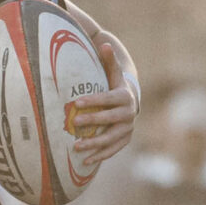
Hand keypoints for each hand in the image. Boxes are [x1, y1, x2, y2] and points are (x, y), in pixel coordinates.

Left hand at [66, 36, 138, 168]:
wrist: (131, 102)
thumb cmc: (115, 86)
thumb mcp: (113, 73)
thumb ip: (108, 61)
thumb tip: (104, 43)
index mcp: (124, 97)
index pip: (108, 99)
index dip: (93, 100)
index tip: (77, 103)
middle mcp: (128, 114)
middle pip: (109, 119)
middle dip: (92, 121)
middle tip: (74, 123)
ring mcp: (127, 129)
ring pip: (110, 138)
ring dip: (93, 144)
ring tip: (76, 146)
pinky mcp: (124, 140)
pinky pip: (112, 150)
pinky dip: (99, 156)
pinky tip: (84, 161)